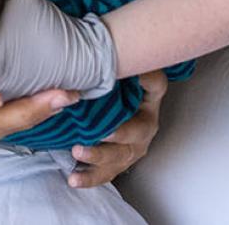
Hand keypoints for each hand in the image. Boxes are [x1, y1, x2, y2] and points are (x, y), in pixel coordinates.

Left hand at [67, 70, 166, 187]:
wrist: (105, 109)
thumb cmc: (111, 85)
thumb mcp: (115, 69)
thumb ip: (121, 62)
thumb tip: (119, 51)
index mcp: (147, 98)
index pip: (155, 85)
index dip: (148, 80)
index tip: (135, 77)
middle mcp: (144, 124)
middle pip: (137, 131)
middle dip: (119, 133)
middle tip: (101, 131)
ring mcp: (131, 146)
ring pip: (119, 155)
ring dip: (99, 156)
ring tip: (78, 151)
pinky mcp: (116, 161)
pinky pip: (106, 172)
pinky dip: (89, 177)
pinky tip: (74, 178)